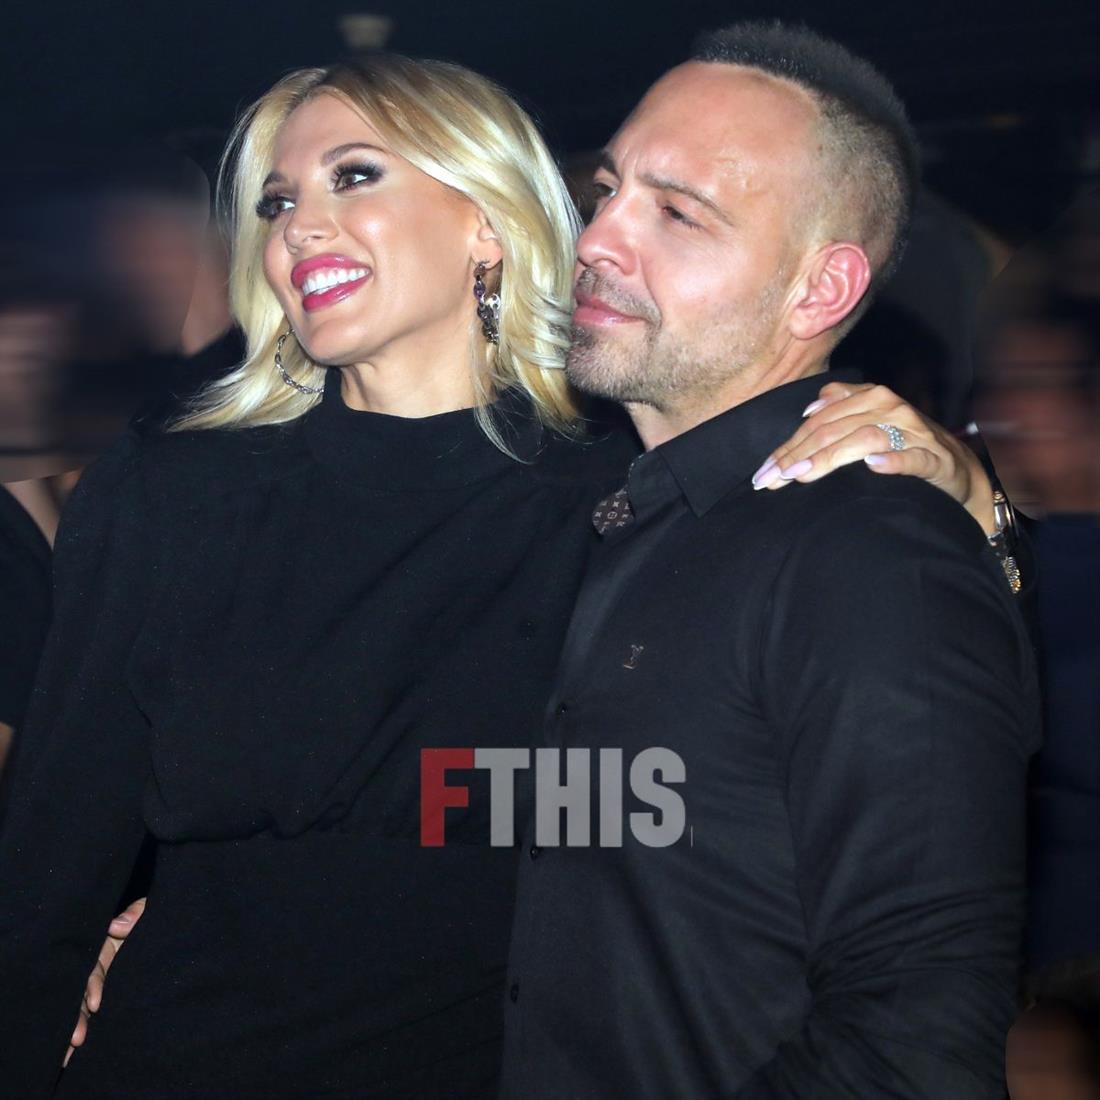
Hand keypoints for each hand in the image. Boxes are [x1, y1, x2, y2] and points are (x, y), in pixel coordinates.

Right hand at [64, 896, 145, 1066]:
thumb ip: (134, 915)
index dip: (92, 986)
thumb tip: (115, 927)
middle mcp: (101, 969)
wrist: (178, 937)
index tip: (96, 1004)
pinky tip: (76, 1053)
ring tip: (74, 1049)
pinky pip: (96, 1016)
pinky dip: (87, 1031)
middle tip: (77, 1039)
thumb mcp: (147, 915)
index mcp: (106, 948)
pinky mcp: (113, 998)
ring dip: (78, 1027)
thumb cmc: (156, 923)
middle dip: (77, 1016)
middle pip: (82, 994)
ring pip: (84, 1008)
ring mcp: (106, 985)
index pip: (93, 970)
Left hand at [751, 381, 996, 534]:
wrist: (956, 466)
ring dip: (830, 458)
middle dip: (797, 457)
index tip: (764, 472)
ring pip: (864, 440)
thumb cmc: (903, 445)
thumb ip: (841, 411)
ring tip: (802, 476)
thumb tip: (809, 407)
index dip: (788, 446)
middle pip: (833, 431)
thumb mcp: (870, 422)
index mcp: (870, 398)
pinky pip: (912, 458)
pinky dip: (893, 462)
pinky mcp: (935, 459)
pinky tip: (872, 467)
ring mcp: (913, 433)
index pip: (818, 422)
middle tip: (771, 481)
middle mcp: (890, 409)